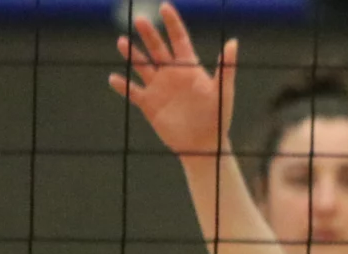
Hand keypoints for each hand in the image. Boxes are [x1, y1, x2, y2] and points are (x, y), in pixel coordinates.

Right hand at [110, 3, 236, 161]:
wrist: (204, 146)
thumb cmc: (218, 119)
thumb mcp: (223, 92)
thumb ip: (226, 68)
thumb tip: (233, 42)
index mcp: (189, 68)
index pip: (179, 39)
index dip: (172, 23)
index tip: (164, 7)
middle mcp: (172, 74)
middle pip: (157, 48)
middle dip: (149, 34)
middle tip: (141, 19)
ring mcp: (159, 88)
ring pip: (142, 65)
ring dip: (132, 54)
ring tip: (122, 42)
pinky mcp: (149, 104)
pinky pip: (132, 92)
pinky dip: (123, 86)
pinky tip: (114, 79)